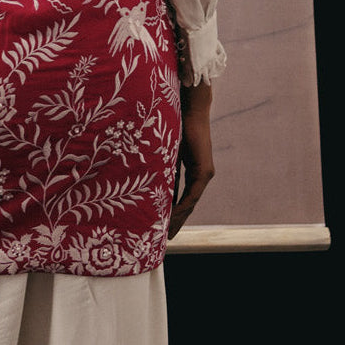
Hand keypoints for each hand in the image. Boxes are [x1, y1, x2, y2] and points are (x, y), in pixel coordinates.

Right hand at [168, 79, 214, 238]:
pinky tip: (171, 217)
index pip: (181, 195)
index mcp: (191, 167)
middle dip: (176, 221)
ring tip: (167, 234)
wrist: (189, 107)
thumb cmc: (174, 121)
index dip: (172, 211)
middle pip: (187, 204)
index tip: (162, 224)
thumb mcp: (163, 147)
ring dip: (178, 218)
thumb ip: (158, 161)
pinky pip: (192, 195)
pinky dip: (181, 207)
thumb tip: (140, 170)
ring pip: (190, 202)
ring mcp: (204, 173)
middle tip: (165, 237)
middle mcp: (201, 173)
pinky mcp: (204, 171)